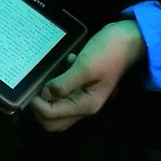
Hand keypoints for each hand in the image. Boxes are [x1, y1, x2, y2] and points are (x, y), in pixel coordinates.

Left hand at [30, 20, 145, 133]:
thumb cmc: (108, 52)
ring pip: (59, 109)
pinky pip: (66, 94)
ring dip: (47, 98)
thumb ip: (64, 83)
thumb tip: (44, 95)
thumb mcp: (84, 67)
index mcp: (85, 105)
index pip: (52, 117)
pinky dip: (58, 86)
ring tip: (44, 78)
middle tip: (34, 87)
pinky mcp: (85, 86)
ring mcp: (86, 97)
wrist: (130, 39)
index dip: (37, 105)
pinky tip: (62, 66)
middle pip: (54, 121)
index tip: (30, 88)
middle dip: (40, 108)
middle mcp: (85, 107)